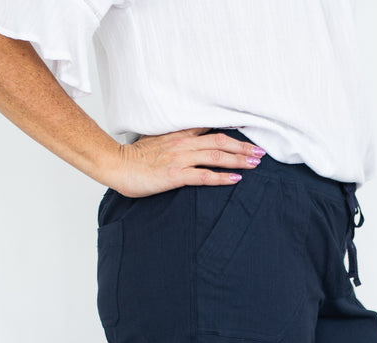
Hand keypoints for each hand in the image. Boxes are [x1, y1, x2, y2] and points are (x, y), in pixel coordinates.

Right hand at [106, 128, 264, 196]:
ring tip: (255, 163)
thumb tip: (190, 146)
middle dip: (243, 146)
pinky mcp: (176, 175)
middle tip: (260, 152)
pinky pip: (204, 175)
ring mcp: (180, 159)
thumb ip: (175, 143)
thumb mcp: (157, 144)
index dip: (232, 131)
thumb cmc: (134, 159)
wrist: (116, 164)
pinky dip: (222, 177)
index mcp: (179, 134)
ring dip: (238, 159)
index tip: (249, 133)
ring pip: (217, 156)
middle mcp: (183, 143)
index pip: (210, 128)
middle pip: (220, 141)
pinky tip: (235, 179)